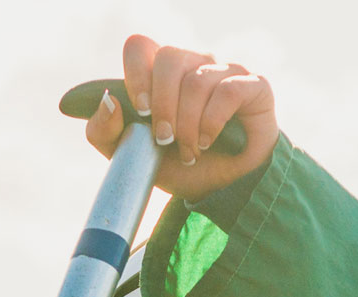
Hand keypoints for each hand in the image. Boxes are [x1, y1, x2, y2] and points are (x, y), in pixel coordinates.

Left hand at [82, 34, 280, 201]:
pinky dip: (212, 123)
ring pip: (197, 80)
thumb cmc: (178, 165)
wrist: (221, 190)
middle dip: (163, 105)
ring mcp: (225, 72)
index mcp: (162, 73)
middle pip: (170, 57)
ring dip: (188, 125)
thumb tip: (109, 99)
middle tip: (164, 139)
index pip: (140, 46)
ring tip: (190, 151)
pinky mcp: (253, 86)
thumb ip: (105, 131)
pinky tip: (209, 142)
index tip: (140, 111)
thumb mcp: (132, 155)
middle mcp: (194, 64)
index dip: (136, 74)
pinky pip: (227, 92)